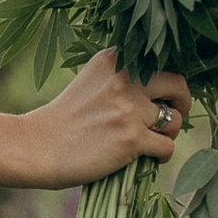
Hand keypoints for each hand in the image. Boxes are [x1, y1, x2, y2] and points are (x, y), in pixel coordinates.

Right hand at [17, 51, 192, 189]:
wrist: (36, 147)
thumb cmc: (64, 120)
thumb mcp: (91, 83)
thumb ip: (122, 79)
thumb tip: (164, 93)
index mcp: (114, 59)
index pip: (160, 62)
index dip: (167, 81)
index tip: (164, 95)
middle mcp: (124, 78)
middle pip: (177, 85)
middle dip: (181, 102)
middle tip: (175, 114)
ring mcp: (129, 108)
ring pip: (174, 120)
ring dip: (168, 133)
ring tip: (151, 141)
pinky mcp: (132, 138)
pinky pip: (167, 147)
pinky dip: (161, 155)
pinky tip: (146, 158)